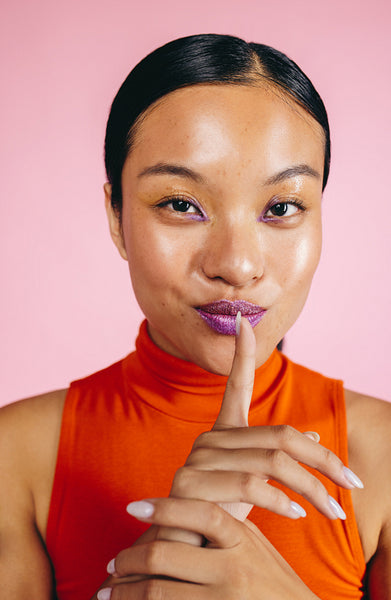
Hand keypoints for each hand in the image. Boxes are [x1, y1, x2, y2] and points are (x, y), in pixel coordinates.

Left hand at [96, 496, 319, 599]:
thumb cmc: (273, 580)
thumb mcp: (255, 544)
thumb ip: (228, 520)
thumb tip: (195, 497)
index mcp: (242, 540)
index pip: (201, 513)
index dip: (165, 507)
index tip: (133, 506)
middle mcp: (233, 569)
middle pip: (168, 555)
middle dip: (131, 559)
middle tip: (113, 563)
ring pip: (160, 592)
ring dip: (127, 592)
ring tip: (110, 591)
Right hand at [167, 315, 359, 531]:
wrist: (181, 551)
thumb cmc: (220, 514)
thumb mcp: (255, 485)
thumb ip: (277, 459)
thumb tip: (315, 441)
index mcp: (222, 433)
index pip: (235, 385)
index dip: (240, 353)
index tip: (243, 321)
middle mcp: (208, 438)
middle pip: (280, 436)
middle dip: (325, 462)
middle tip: (353, 483)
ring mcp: (198, 459)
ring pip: (271, 461)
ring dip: (313, 488)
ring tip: (335, 510)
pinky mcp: (191, 484)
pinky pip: (252, 485)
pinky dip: (282, 501)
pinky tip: (298, 515)